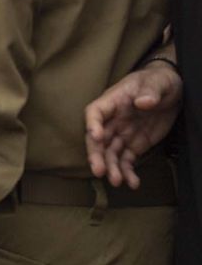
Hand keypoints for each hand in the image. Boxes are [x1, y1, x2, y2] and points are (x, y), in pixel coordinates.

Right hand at [84, 59, 180, 187]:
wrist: (171, 92)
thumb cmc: (159, 81)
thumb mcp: (157, 83)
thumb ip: (150, 91)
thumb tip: (143, 102)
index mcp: (114, 102)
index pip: (95, 113)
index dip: (92, 125)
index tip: (96, 137)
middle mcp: (112, 121)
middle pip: (98, 140)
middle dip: (97, 156)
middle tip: (99, 170)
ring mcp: (121, 135)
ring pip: (110, 154)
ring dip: (111, 168)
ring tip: (117, 181)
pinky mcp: (133, 146)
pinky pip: (127, 161)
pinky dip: (128, 173)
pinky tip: (132, 183)